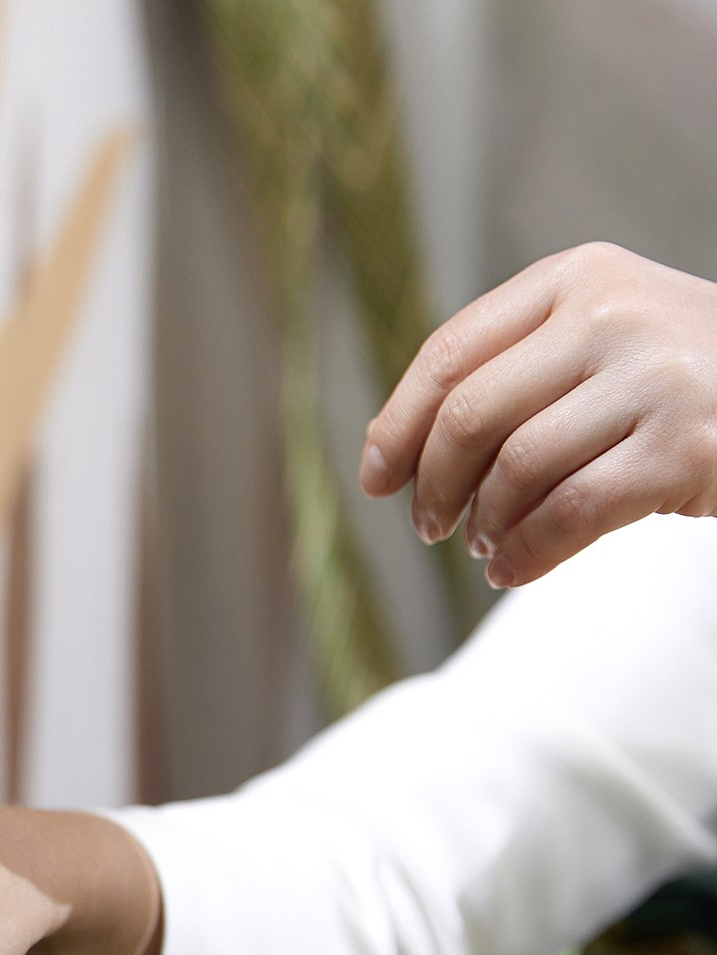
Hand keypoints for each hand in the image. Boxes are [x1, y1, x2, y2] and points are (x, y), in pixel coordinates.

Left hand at [363, 241, 716, 586]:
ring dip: (484, 524)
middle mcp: (614, 315)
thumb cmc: (678, 374)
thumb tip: (386, 446)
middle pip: (470, 415)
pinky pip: (570, 513)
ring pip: (517, 469)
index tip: (377, 477)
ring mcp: (658, 380)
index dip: (398, 424)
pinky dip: (527, 552)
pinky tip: (513, 568)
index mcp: (576, 278)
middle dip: (434, 484)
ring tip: (484, 545)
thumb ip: (507, 371)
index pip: (449, 353)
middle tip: (431, 525)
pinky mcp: (688, 449)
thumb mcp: (597, 338)